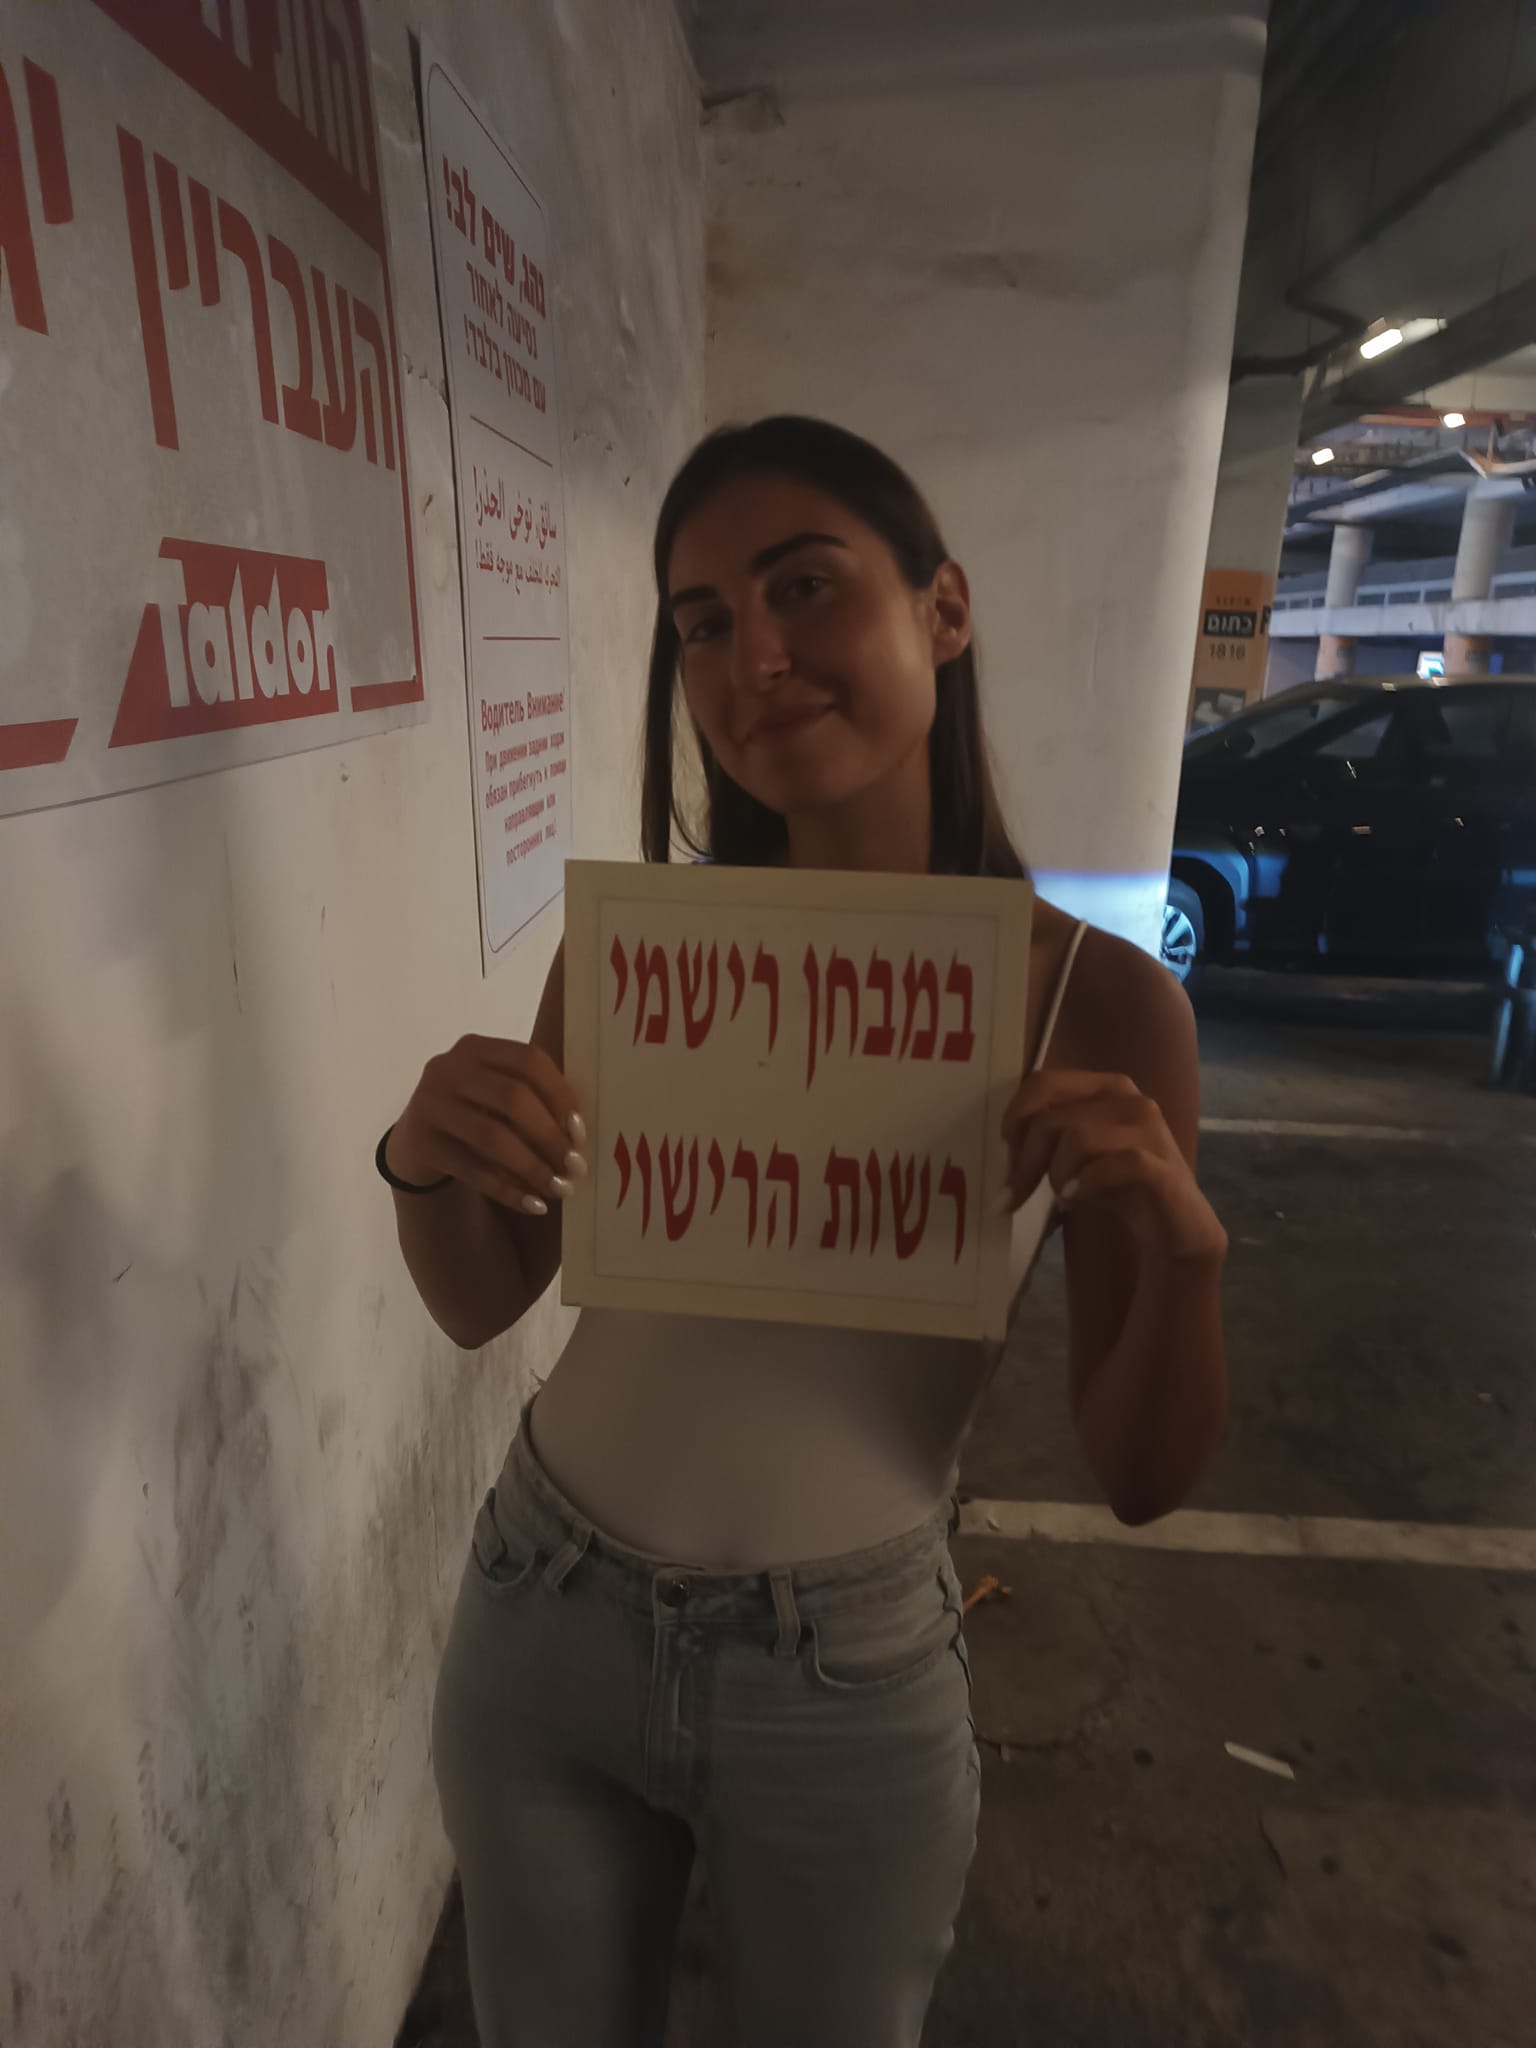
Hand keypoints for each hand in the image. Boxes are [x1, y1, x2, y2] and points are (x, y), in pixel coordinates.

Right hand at [389, 1035, 587, 1215]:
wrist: (415, 1142)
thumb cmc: (473, 1114)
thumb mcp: (495, 1093)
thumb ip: (532, 1097)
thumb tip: (579, 1133)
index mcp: (476, 1048)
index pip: (529, 1061)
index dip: (560, 1095)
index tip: (581, 1131)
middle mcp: (448, 1068)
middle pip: (513, 1098)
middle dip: (550, 1136)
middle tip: (576, 1167)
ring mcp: (429, 1104)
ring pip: (492, 1137)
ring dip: (532, 1167)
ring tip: (559, 1189)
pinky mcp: (421, 1143)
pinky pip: (473, 1169)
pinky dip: (507, 1189)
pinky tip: (532, 1205)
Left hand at [1000, 1070, 1225, 1263]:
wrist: (1175, 1227)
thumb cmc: (1119, 1186)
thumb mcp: (1075, 1154)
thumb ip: (1045, 1138)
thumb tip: (999, 1149)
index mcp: (1105, 1087)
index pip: (1043, 1082)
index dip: (1014, 1120)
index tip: (1004, 1159)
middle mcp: (1130, 1099)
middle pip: (1051, 1117)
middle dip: (1025, 1160)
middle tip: (1016, 1194)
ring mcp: (1150, 1130)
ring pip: (1076, 1138)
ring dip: (1057, 1175)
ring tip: (1063, 1196)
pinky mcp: (1161, 1165)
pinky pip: (1109, 1166)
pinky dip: (1085, 1185)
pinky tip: (1078, 1199)